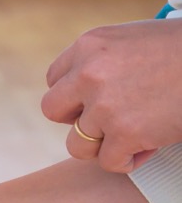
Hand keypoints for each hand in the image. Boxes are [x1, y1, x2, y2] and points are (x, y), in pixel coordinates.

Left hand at [43, 18, 181, 172]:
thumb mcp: (134, 40)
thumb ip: (103, 60)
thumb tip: (81, 92)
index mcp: (89, 45)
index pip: (55, 80)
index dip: (75, 96)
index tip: (99, 100)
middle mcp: (89, 73)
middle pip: (53, 111)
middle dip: (77, 120)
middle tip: (109, 120)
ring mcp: (105, 105)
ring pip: (76, 144)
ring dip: (102, 146)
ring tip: (131, 136)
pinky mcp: (125, 132)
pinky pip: (108, 161)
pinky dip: (127, 161)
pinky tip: (148, 147)